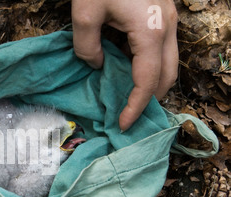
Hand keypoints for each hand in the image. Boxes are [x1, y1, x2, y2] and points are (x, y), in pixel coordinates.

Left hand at [71, 0, 177, 130]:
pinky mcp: (164, 16)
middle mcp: (168, 28)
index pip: (147, 81)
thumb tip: (98, 66)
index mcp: (151, 31)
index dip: (135, 107)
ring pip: (169, 65)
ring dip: (151, 85)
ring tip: (128, 99)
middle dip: (149, 100)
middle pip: (167, 76)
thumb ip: (88, 47)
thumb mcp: (85, 13)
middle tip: (127, 114)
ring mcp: (170, 20)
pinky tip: (129, 73)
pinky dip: (150, 68)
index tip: (123, 124)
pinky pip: (162, 51)